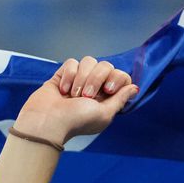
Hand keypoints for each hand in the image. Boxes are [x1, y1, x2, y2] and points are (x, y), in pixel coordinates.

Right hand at [14, 56, 138, 142]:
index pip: (121, 76)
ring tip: (73, 95)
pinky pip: (72, 63)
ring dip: (81, 78)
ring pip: (88, 61)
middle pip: (106, 65)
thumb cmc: (77, 121)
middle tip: (87, 96)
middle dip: (96, 79)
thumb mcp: (104, 114)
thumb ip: (120, 99)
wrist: (48, 121)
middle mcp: (95, 87)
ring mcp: (79, 80)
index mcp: (108, 97)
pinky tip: (62, 89)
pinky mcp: (63, 75)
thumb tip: (135, 87)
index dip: (117, 78)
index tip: (108, 90)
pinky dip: (68, 75)